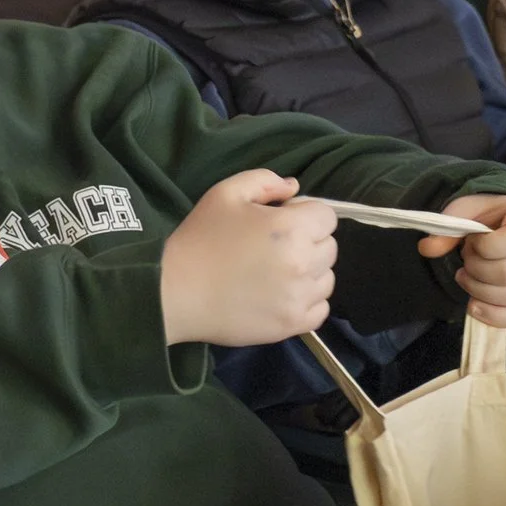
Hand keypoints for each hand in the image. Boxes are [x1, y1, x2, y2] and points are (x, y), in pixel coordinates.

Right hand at [159, 172, 336, 346]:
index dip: (306, 215)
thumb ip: (264, 181)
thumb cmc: (200, 239)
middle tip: (274, 248)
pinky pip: (321, 309)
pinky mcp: (292, 324)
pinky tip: (282, 295)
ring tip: (277, 274)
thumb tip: (294, 188)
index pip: (327, 216)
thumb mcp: (225, 193)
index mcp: (292, 227)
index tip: (281, 221)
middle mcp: (304, 263)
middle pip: (329, 248)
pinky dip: (307, 301)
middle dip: (309, 242)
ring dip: (310, 273)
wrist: (176, 291)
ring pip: (327, 279)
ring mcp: (300, 297)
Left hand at [420, 194, 505, 327]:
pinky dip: (495, 316)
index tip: (473, 241)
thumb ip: (449, 225)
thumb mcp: (469, 210)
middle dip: (477, 272)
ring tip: (468, 279)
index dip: (485, 246)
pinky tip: (475, 306)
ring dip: (481, 293)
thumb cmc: (493, 216)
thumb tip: (426, 248)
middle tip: (466, 262)